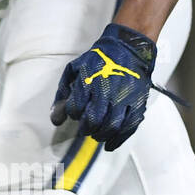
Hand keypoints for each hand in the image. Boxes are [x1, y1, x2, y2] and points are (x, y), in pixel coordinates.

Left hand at [49, 23, 157, 150]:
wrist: (128, 49)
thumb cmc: (97, 61)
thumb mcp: (74, 70)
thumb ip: (62, 93)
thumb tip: (56, 119)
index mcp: (88, 80)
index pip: (75, 108)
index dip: (73, 113)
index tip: (75, 112)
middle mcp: (107, 90)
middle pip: (93, 120)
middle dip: (85, 128)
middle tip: (84, 128)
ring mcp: (124, 98)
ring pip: (111, 126)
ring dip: (100, 135)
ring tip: (96, 134)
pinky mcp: (138, 103)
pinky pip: (129, 127)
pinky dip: (118, 139)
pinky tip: (109, 145)